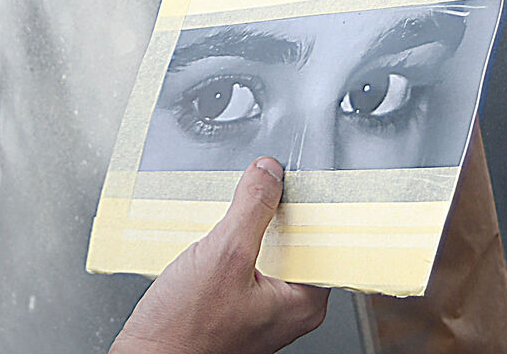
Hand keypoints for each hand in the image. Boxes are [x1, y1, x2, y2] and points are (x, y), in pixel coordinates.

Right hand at [110, 157, 328, 353]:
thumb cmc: (185, 333)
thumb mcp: (224, 255)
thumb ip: (252, 209)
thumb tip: (269, 174)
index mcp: (302, 302)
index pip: (321, 239)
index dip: (307, 205)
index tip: (291, 178)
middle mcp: (286, 308)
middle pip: (292, 241)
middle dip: (273, 212)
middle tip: (256, 188)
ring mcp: (259, 307)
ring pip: (264, 249)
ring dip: (246, 227)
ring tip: (230, 211)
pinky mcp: (232, 304)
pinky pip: (241, 262)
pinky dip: (228, 243)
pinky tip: (210, 233)